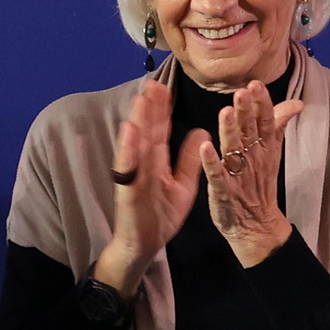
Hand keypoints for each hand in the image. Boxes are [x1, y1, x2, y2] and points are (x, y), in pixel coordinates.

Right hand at [96, 80, 207, 296]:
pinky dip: (128, 149)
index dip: (163, 110)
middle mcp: (143, 165)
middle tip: (154, 84)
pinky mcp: (128, 190)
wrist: (143, 246)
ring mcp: (134, 176)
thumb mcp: (183, 186)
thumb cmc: (160, 217)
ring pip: (137, 145)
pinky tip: (130, 130)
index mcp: (156, 163)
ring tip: (142, 99)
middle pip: (148, 132)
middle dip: (151, 109)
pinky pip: (128, 167)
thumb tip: (201, 131)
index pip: (160, 131)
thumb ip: (189, 161)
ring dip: (139, 121)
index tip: (165, 87)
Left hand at [198, 80, 304, 267]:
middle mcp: (253, 157)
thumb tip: (297, 103)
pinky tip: (206, 147)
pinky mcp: (224, 191)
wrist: (256, 225)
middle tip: (243, 92)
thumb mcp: (272, 152)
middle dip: (247, 112)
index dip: (262, 104)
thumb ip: (279, 124)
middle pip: (250, 131)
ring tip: (226, 112)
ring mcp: (238, 174)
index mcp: (264, 147)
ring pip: (234, 149)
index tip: (256, 84)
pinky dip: (212, 162)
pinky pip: (217, 175)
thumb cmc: (259, 182)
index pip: (266, 121)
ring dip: (230, 131)